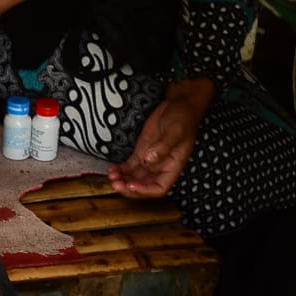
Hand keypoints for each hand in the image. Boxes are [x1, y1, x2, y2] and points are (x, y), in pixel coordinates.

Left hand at [108, 77, 213, 197]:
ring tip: (111, 177)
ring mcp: (150, 159)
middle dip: (129, 187)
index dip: (145, 191)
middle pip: (144, 185)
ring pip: (135, 177)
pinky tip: (112, 169)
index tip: (132, 185)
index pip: (159, 188)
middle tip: (116, 184)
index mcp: (173, 166)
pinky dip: (121, 169)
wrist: (179, 104)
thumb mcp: (176, 130)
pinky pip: (130, 166)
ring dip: (123, 179)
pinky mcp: (142, 151)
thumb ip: (164, 146)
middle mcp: (161, 167)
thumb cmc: (183, 118)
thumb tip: (149, 160)